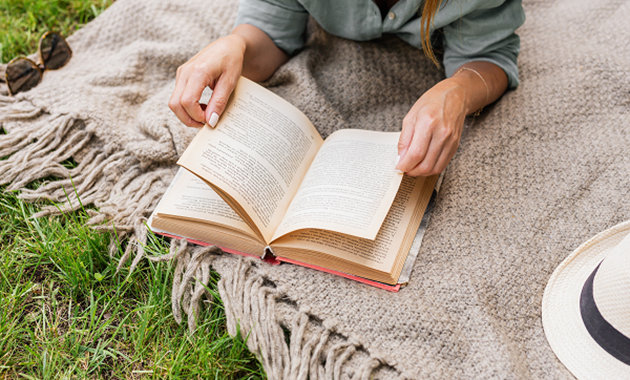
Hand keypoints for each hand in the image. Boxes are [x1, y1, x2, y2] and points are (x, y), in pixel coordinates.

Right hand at [169, 34, 245, 127]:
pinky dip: (187, 106)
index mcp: (198, 72)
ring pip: (174, 102)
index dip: (196, 116)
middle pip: (175, 104)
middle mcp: (185, 72)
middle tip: (206, 123)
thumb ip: (219, 102)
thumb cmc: (232, 60)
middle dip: (188, 119)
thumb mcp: (230, 82)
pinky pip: (178, 96)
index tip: (210, 120)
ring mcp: (181, 73)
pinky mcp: (182, 76)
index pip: (187, 101)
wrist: (228, 45)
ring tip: (205, 113)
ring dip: (187, 114)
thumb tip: (210, 121)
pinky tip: (202, 105)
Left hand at [395, 61, 508, 175]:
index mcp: (427, 123)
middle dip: (412, 171)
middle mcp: (441, 133)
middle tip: (404, 169)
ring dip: (421, 172)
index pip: (415, 153)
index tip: (398, 166)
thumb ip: (404, 139)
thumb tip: (400, 158)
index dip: (405, 165)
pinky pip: (443, 164)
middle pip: (426, 164)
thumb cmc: (431, 102)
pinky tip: (423, 164)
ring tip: (413, 168)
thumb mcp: (411, 116)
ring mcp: (450, 141)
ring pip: (435, 168)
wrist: (455, 96)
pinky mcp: (455, 145)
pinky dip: (431, 169)